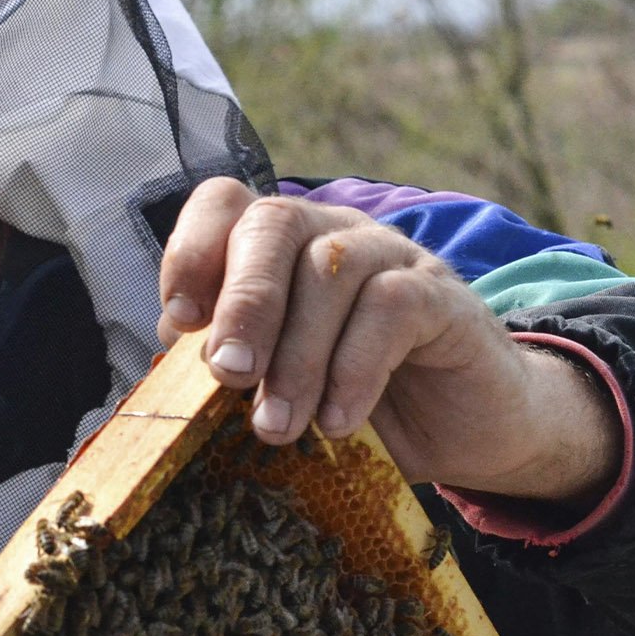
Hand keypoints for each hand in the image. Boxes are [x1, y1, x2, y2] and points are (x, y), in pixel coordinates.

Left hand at [158, 178, 619, 505]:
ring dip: (295, 356)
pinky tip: (339, 422)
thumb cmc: (358, 405)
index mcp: (280, 247)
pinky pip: (391, 308)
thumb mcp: (282, 387)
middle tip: (229, 374)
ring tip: (279, 427)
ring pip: (327, 269)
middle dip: (242, 303)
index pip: (224, 205)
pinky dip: (355, 368)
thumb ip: (231, 363)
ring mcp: (391, 256)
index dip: (190, 250)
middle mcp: (331, 233)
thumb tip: (165, 357)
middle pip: (271, 225)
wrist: (469, 430)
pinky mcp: (441, 295)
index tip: (176, 324)